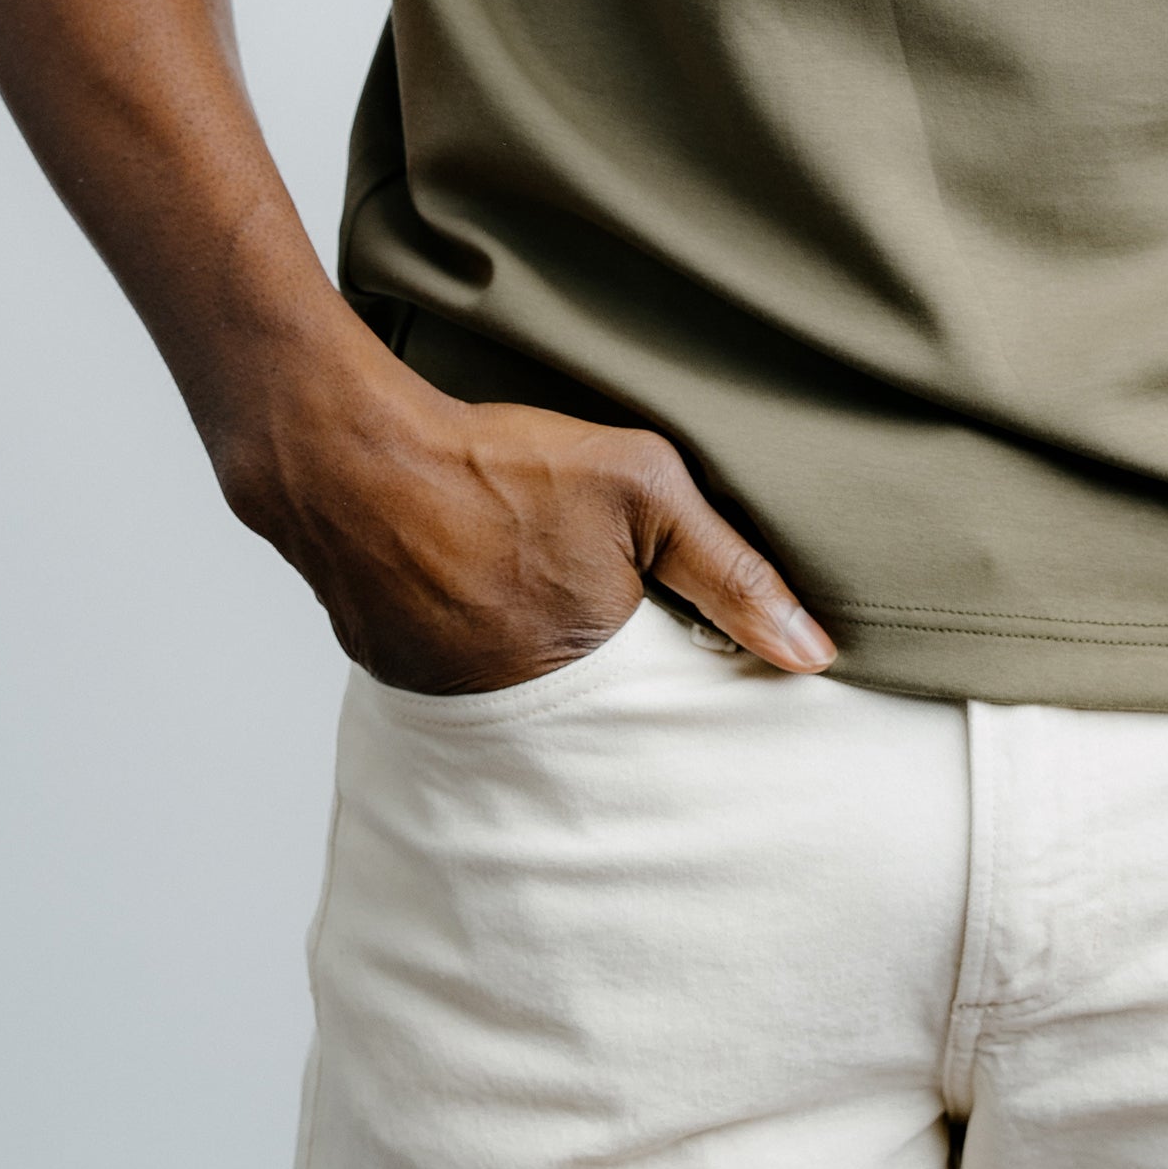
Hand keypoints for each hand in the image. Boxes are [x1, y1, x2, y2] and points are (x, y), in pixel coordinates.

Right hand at [238, 350, 836, 694]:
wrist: (351, 456)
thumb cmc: (501, 463)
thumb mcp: (644, 488)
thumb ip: (733, 570)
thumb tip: (816, 656)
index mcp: (594, 674)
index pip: (666, 712)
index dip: (684, 678)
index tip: (694, 648)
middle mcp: (521, 711)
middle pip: (597, 712)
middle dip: (616, 679)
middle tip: (607, 613)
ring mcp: (452, 702)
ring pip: (527, 699)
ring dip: (541, 664)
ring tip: (535, 595)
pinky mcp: (401, 677)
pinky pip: (463, 682)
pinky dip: (481, 649)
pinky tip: (481, 594)